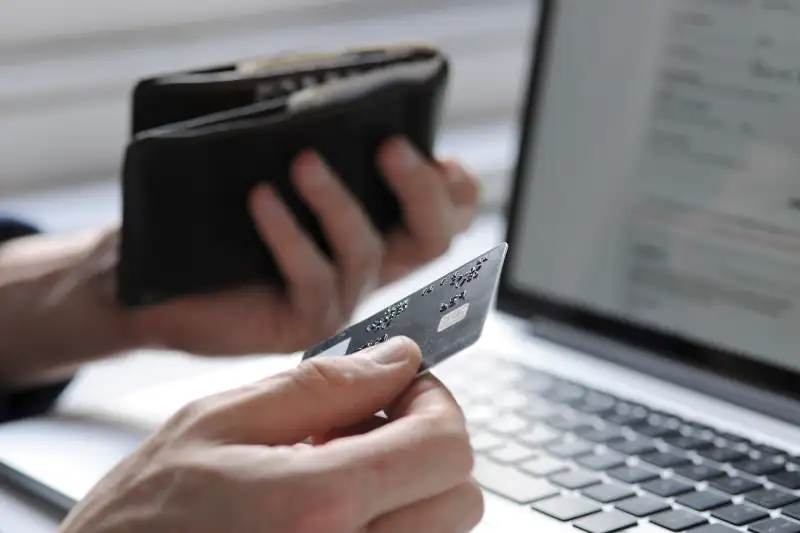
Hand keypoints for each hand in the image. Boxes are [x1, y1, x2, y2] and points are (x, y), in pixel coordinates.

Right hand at [59, 337, 482, 532]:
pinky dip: (392, 525)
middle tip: (370, 429)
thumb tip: (398, 358)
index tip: (402, 391)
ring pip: (443, 532)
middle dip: (428, 448)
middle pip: (460, 497)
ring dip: (411, 491)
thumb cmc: (140, 518)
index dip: (433, 404)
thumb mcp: (215, 425)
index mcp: (316, 505)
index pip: (445, 446)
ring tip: (339, 474)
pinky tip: (333, 511)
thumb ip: (319, 387)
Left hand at [130, 137, 479, 354]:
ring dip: (338, 202)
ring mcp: (339, 300)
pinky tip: (262, 199)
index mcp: (374, 231)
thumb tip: (338, 119)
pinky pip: (313, 277)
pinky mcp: (303, 325)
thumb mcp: (270, 175)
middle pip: (432, 240)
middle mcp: (367, 268)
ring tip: (304, 161)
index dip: (457, 191)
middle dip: (423, 191)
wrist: (155, 284)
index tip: (444, 159)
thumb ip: (316, 156)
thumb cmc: (209, 222)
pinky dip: (290, 233)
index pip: (443, 217)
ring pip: (368, 254)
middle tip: (391, 146)